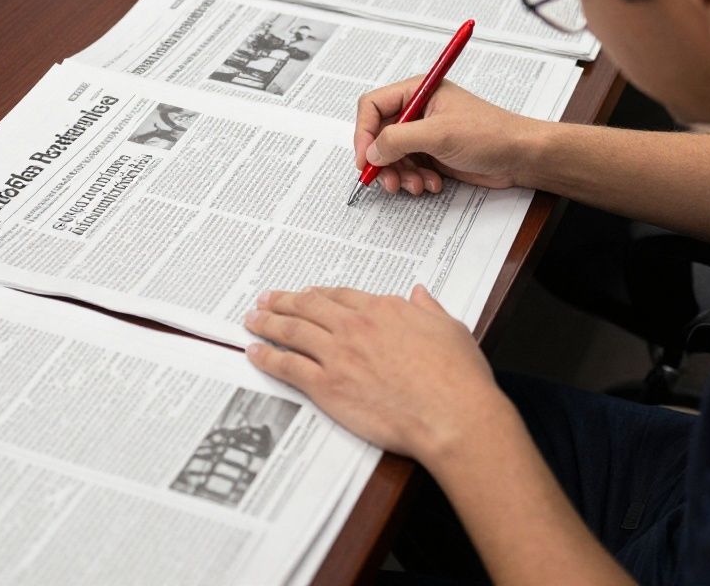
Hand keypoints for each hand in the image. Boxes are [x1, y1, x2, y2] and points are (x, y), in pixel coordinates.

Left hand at [244, 285, 499, 463]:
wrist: (451, 414)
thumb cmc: (457, 377)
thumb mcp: (450, 329)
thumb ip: (429, 309)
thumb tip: (420, 294)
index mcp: (384, 310)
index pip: (341, 296)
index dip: (318, 294)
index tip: (306, 294)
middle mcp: (355, 327)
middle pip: (309, 307)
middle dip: (283, 301)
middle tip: (266, 299)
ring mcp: (338, 355)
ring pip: (292, 331)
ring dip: (267, 323)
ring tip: (252, 319)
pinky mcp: (327, 385)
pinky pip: (287, 365)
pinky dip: (267, 356)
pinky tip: (254, 352)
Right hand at [354, 77, 546, 194]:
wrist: (520, 157)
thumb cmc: (490, 134)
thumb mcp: (439, 134)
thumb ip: (399, 140)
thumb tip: (371, 152)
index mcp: (417, 91)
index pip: (373, 106)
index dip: (364, 132)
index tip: (365, 158)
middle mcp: (417, 111)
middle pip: (379, 135)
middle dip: (382, 161)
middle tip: (389, 181)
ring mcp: (425, 134)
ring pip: (392, 157)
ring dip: (400, 175)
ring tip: (417, 185)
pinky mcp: (433, 154)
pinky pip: (409, 168)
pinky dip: (415, 179)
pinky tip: (433, 183)